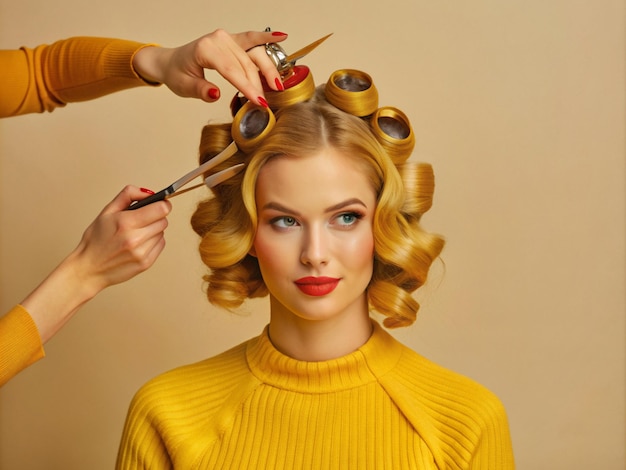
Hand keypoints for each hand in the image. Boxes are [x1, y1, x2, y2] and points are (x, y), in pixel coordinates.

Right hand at [71, 186, 171, 292]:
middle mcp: (135, 238)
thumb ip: (128, 195)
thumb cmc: (96, 240)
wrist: (89, 268)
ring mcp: (141, 252)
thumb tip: (148, 192)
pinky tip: (139, 243)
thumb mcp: (106, 212)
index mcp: (125, 222)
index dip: (163, 204)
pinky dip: (153, 242)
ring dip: (154, 230)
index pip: (160, 209)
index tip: (161, 204)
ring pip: (162, 233)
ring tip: (138, 233)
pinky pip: (161, 245)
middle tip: (143, 220)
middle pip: (163, 221)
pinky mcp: (146, 263)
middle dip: (156, 217)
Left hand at [133, 29, 287, 106]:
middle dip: (258, 84)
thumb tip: (216, 94)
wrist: (172, 62)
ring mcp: (227, 37)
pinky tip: (281, 36)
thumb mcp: (184, 86)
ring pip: (254, 53)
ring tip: (277, 85)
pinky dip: (266, 37)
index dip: (247, 87)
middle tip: (266, 103)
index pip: (232, 71)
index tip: (259, 102)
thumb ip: (200, 90)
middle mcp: (218, 39)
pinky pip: (252, 38)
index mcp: (205, 49)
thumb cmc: (177, 73)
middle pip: (246, 63)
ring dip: (267, 69)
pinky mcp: (233, 39)